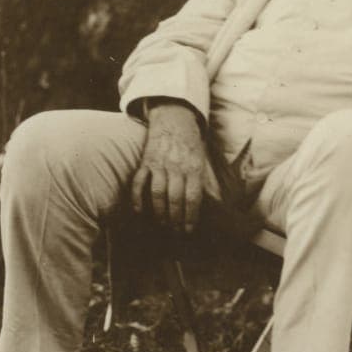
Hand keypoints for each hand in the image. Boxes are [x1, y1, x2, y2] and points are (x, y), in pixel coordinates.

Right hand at [131, 102, 205, 231]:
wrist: (174, 119)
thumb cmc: (191, 144)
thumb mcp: (203, 160)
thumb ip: (205, 180)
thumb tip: (213, 203)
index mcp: (194, 167)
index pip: (193, 197)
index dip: (191, 216)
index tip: (189, 230)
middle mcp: (177, 167)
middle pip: (175, 198)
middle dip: (175, 219)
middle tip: (175, 232)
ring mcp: (160, 164)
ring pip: (158, 193)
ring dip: (159, 212)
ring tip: (162, 225)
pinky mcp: (146, 162)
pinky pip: (139, 182)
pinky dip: (137, 198)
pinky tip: (140, 212)